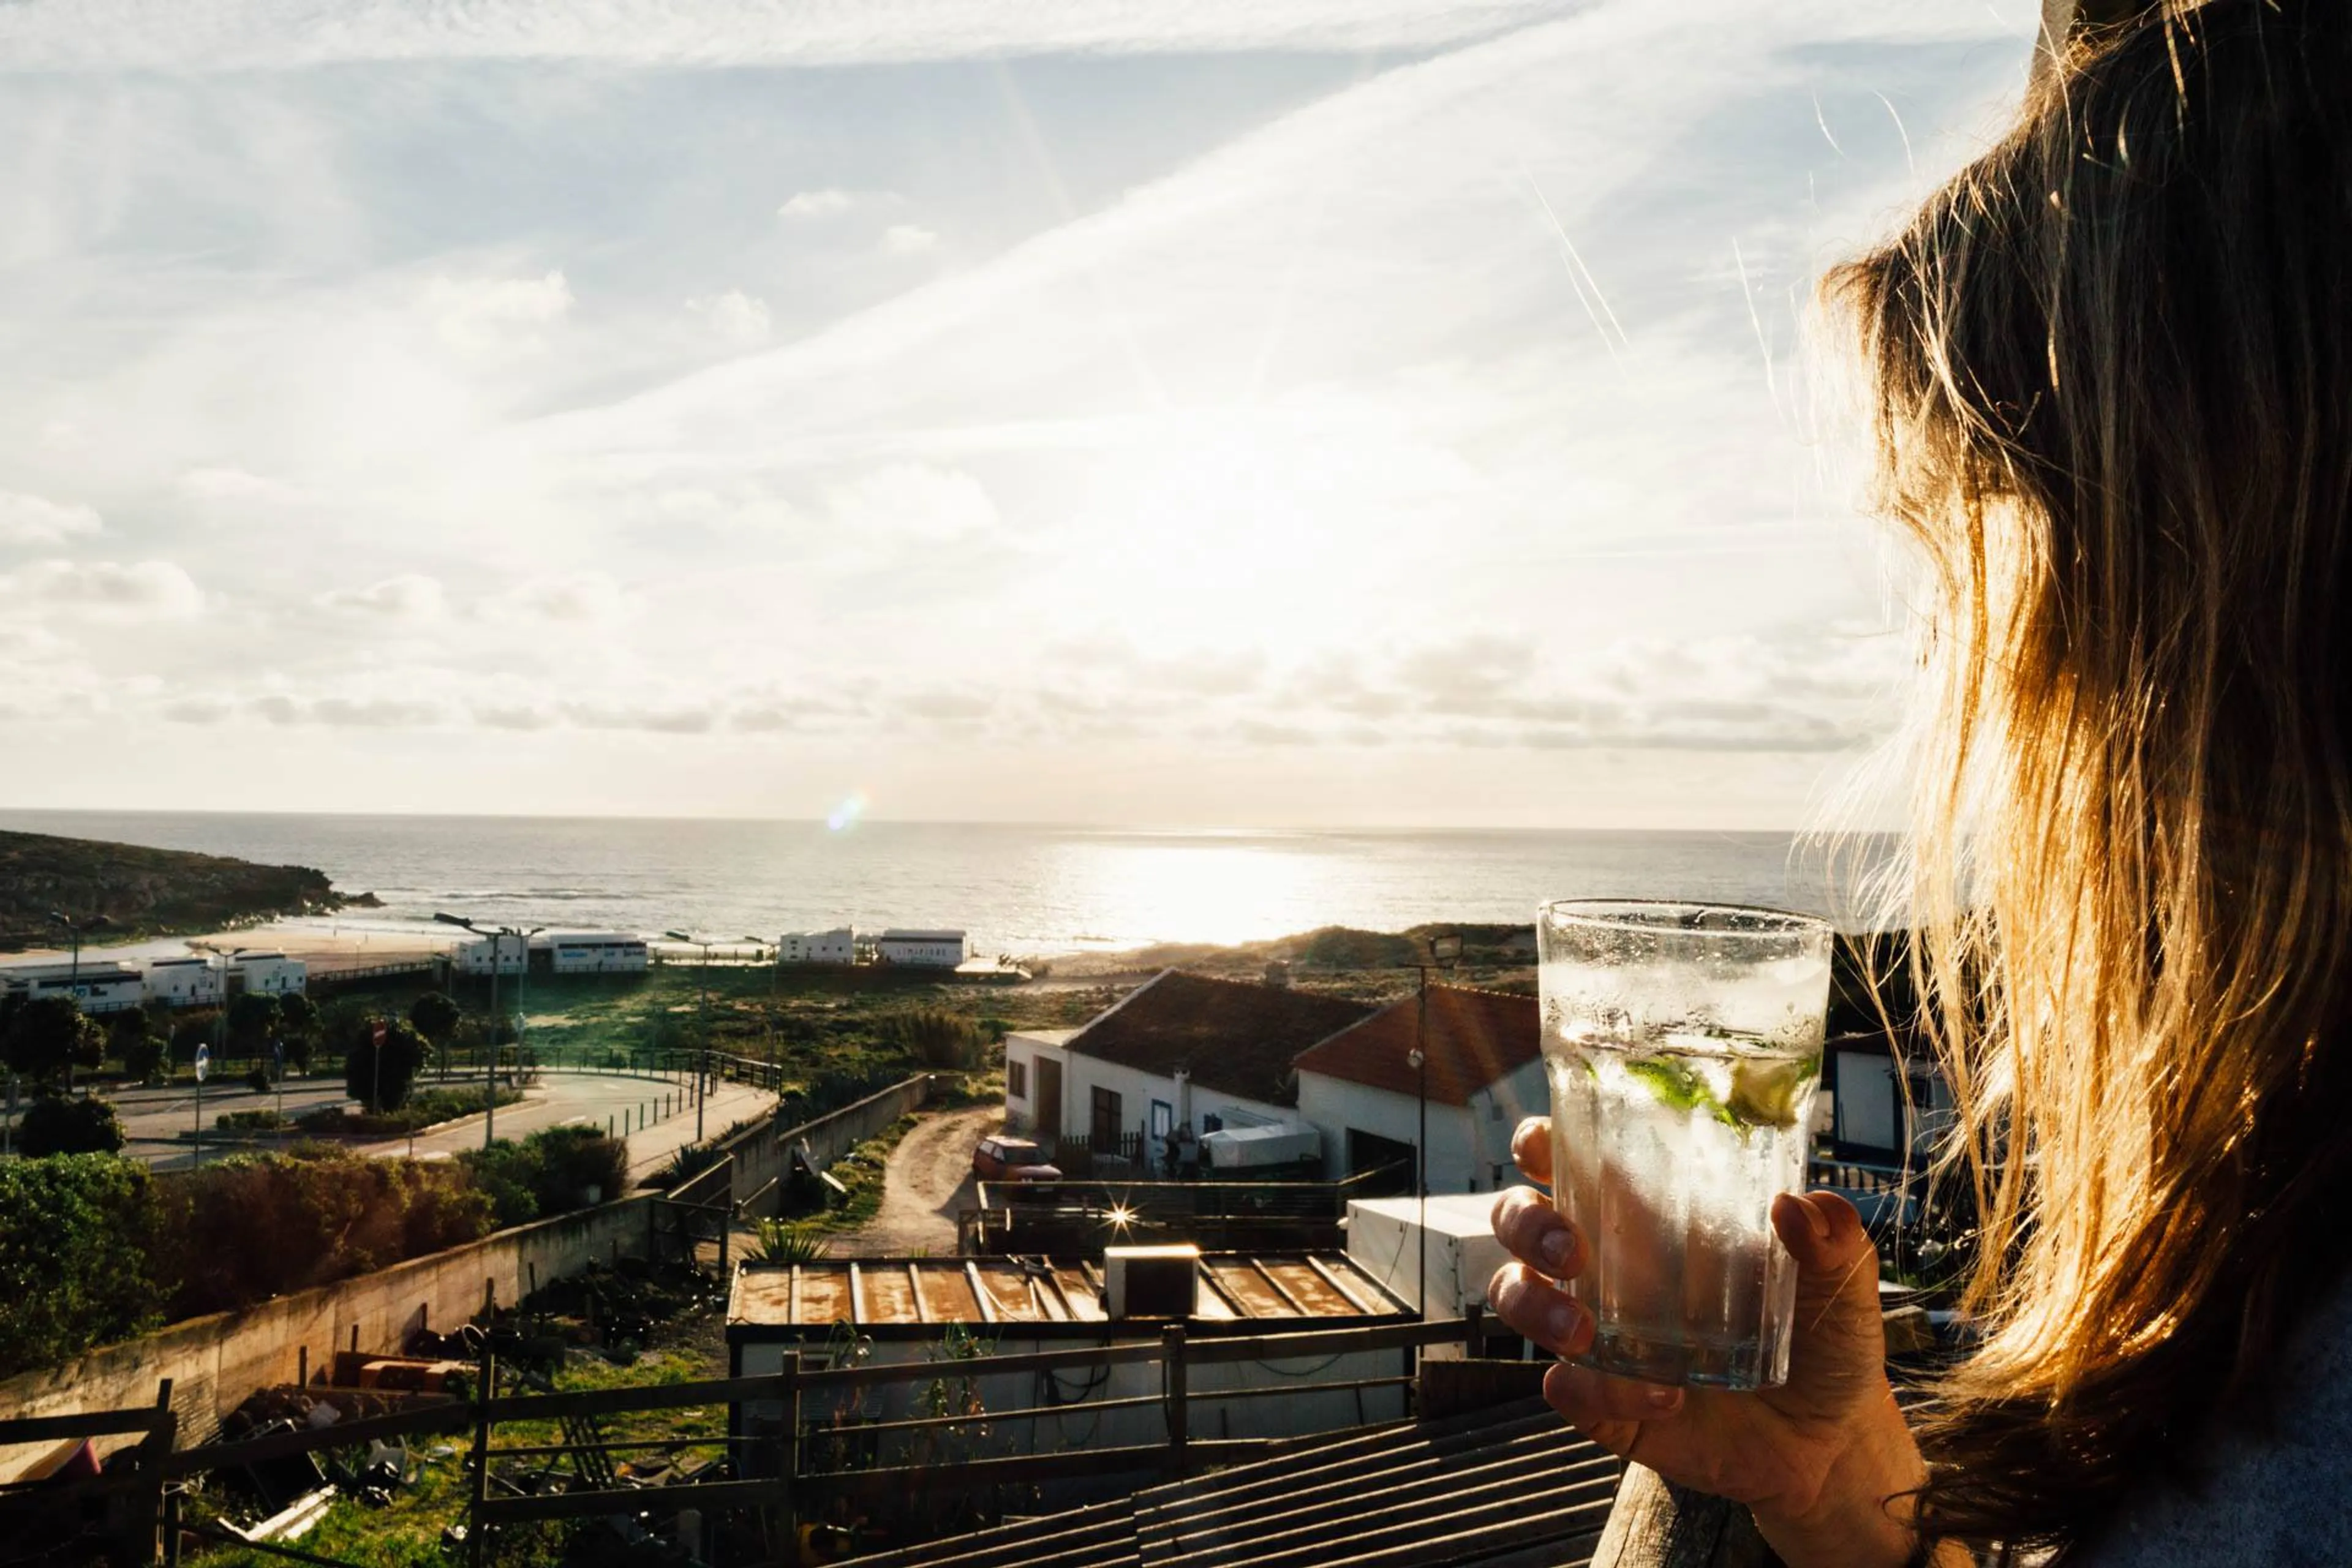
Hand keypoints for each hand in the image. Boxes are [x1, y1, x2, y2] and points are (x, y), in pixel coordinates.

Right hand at [1488, 1116, 1934, 1567]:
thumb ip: (1832, 1240)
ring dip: (1534, 1309)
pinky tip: (1662, 1399)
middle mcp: (1607, 1265)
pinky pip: (1565, 1391)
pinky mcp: (1604, 1401)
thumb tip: (1798, 1205)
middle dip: (1525, 1226)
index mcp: (1648, 1215)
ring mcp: (1598, 1333)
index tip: (1543, 1146)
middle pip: (1518, 1221)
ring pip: (1516, 1300)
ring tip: (1584, 1334)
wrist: (1829, 1441)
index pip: (1567, 1159)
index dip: (1538, 1143)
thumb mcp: (1842, 1284)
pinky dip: (1596, 1393)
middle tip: (1570, 1250)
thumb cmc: (1823, 1339)